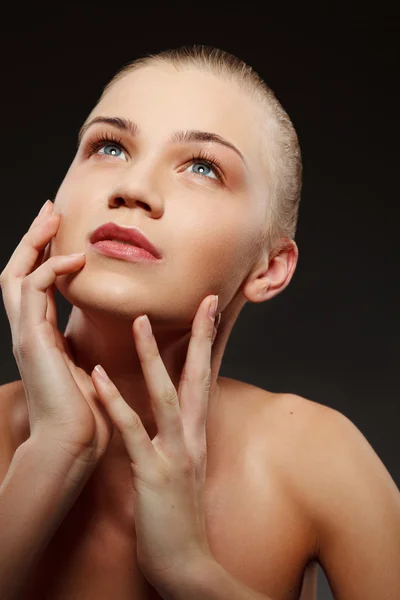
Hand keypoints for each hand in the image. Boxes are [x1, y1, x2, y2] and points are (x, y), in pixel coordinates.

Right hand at [0, 200, 113, 467]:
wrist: (73, 440)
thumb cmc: (85, 408)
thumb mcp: (85, 363)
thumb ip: (83, 341)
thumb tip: (101, 327)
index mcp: (40, 334)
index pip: (36, 283)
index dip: (45, 254)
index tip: (63, 231)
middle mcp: (28, 330)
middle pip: (18, 271)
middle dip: (32, 238)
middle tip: (51, 210)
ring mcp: (25, 334)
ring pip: (17, 274)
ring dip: (34, 243)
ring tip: (54, 217)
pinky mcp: (31, 339)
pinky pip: (35, 291)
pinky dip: (52, 269)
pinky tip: (77, 258)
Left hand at [90, 294, 219, 589]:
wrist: (188, 564)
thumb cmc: (179, 515)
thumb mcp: (185, 469)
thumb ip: (181, 438)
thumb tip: (173, 415)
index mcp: (198, 435)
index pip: (205, 380)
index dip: (210, 345)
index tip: (213, 313)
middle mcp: (192, 437)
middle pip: (198, 377)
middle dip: (203, 336)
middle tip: (207, 300)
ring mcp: (175, 454)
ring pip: (166, 395)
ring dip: (153, 357)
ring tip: (141, 321)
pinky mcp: (154, 473)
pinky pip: (133, 431)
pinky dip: (116, 401)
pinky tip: (98, 376)